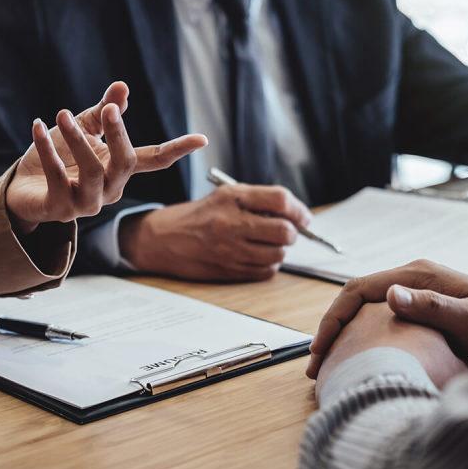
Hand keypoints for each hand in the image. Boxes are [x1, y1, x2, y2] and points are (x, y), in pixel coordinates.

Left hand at [5, 82, 207, 228]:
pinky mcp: (60, 210)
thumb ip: (103, 112)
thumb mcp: (83, 128)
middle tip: (109, 109)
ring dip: (77, 139)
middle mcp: (110, 189)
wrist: (22, 187)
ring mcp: (87, 204)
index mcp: (120, 169)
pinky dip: (47, 150)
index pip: (154, 159)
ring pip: (93, 171)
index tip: (202, 138)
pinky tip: (38, 128)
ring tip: (61, 115)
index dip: (178, 149)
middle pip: (126, 162)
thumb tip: (122, 87)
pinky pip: (58, 178)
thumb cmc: (58, 156)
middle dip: (119, 134)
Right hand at [119, 184, 311, 280]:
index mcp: (232, 198)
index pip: (280, 200)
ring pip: (277, 254)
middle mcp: (231, 223)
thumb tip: (297, 216)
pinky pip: (265, 272)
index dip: (298, 210)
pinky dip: (267, 265)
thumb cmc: (199, 216)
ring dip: (279, 250)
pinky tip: (256, 256)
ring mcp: (229, 249)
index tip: (303, 217)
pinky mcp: (228, 270)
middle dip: (292, 233)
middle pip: (284, 231)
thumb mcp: (225, 196)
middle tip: (287, 231)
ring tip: (267, 244)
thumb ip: (258, 201)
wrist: (163, 239)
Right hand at [306, 259, 467, 377]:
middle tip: (316, 364)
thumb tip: (390, 295)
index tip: (322, 348)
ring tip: (330, 365)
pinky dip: (361, 337)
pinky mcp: (420, 308)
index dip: (334, 317)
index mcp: (416, 275)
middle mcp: (410, 279)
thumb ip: (432, 306)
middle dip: (331, 329)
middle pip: (354, 299)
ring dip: (344, 334)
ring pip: (364, 310)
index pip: (358, 290)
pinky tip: (358, 358)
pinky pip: (379, 319)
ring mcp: (414, 292)